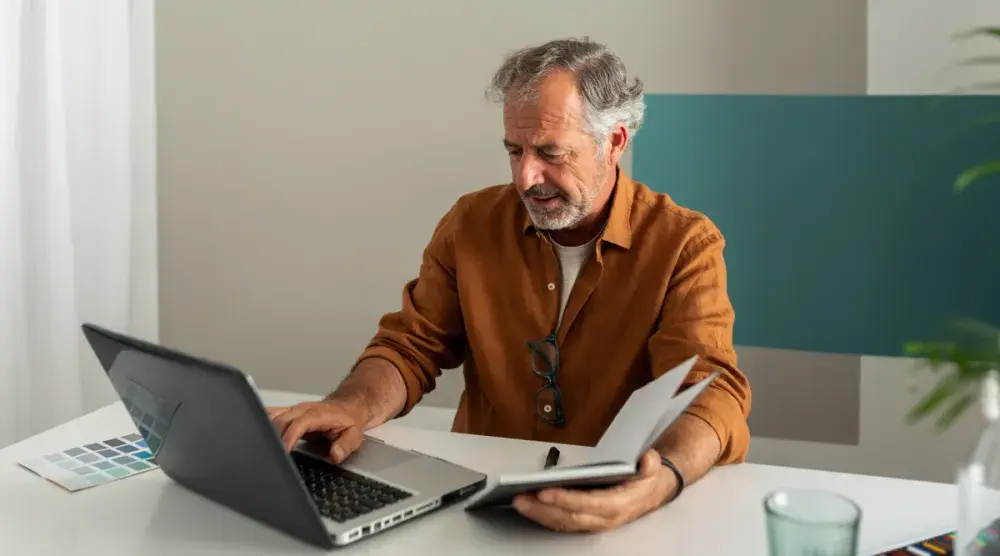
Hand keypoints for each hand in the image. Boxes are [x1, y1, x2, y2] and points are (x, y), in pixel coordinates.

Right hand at [266, 400, 366, 463]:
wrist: (349, 406)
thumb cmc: (350, 420)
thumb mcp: (354, 435)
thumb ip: (345, 445)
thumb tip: (335, 454)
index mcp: (317, 414)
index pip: (298, 424)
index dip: (288, 438)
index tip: (282, 452)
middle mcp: (303, 409)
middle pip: (280, 421)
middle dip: (273, 438)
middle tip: (269, 457)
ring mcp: (294, 410)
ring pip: (272, 417)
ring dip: (265, 431)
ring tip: (260, 449)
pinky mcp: (288, 413)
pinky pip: (270, 415)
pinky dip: (262, 424)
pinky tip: (255, 435)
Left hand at [512, 450, 675, 532]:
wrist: (650, 493)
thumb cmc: (644, 479)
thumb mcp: (651, 468)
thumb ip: (649, 464)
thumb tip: (646, 459)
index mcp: (618, 504)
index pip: (589, 504)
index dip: (566, 500)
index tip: (545, 491)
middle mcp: (604, 518)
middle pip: (570, 517)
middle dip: (543, 509)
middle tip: (520, 498)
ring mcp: (593, 522)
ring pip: (563, 522)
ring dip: (539, 514)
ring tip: (518, 500)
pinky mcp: (585, 521)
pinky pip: (562, 522)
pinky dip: (544, 515)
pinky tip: (528, 506)